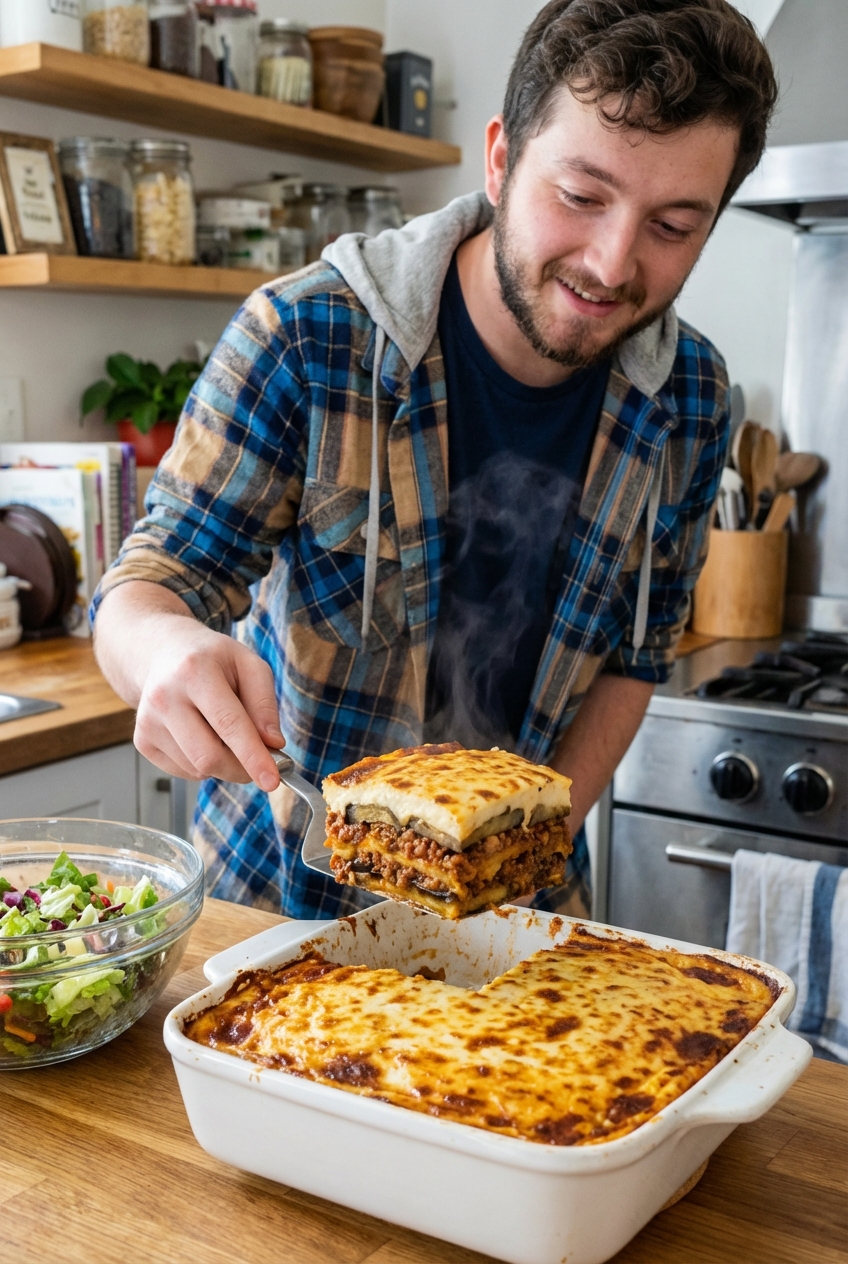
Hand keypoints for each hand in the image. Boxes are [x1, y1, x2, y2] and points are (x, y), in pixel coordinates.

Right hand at [95, 582, 283, 789]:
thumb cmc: (212, 660)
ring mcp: (148, 722)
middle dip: (242, 769)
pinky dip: (203, 763)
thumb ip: (265, 704)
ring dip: (224, 763)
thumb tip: (273, 744)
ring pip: (198, 768)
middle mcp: (165, 697)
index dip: (253, 756)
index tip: (272, 781)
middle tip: (260, 762)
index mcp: (195, 671)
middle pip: (209, 756)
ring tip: (224, 731)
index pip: (228, 724)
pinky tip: (203, 735)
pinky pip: (184, 771)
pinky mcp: (142, 741)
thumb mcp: (249, 665)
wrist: (164, 654)